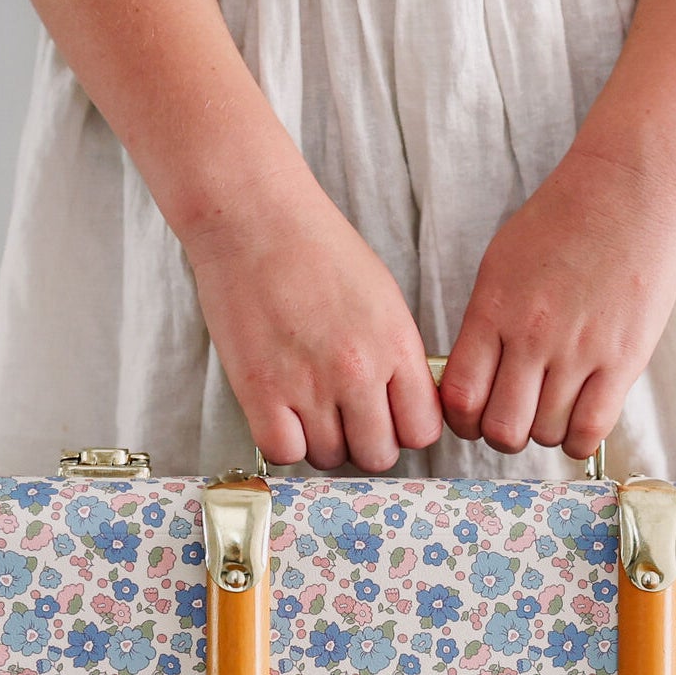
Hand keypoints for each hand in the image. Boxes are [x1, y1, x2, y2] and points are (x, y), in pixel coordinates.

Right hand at [185, 177, 441, 472]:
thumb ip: (398, 358)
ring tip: (308, 406)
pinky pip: (285, 452)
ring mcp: (309, 384)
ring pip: (330, 458)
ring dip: (321, 442)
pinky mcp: (261, 390)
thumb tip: (403, 408)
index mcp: (395, 345)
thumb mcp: (382, 299)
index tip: (388, 417)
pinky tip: (281, 414)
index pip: (422, 431)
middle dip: (363, 441)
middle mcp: (358, 370)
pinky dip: (284, 442)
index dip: (404, 429)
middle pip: (378, 455)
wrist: (253, 216)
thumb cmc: (315, 248)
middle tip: (345, 416)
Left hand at [439, 153, 675, 461]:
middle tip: (517, 417)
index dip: (463, 421)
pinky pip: (589, 431)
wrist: (631, 187)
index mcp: (494, 310)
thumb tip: (471, 382)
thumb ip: (484, 325)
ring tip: (554, 407)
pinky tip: (580, 420)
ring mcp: (579, 350)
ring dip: (545, 432)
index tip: (475, 415)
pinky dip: (579, 440)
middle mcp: (532, 335)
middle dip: (503, 434)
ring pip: (545, 434)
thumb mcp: (501, 265)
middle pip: (501, 428)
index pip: (460, 398)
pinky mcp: (622, 360)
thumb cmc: (564, 222)